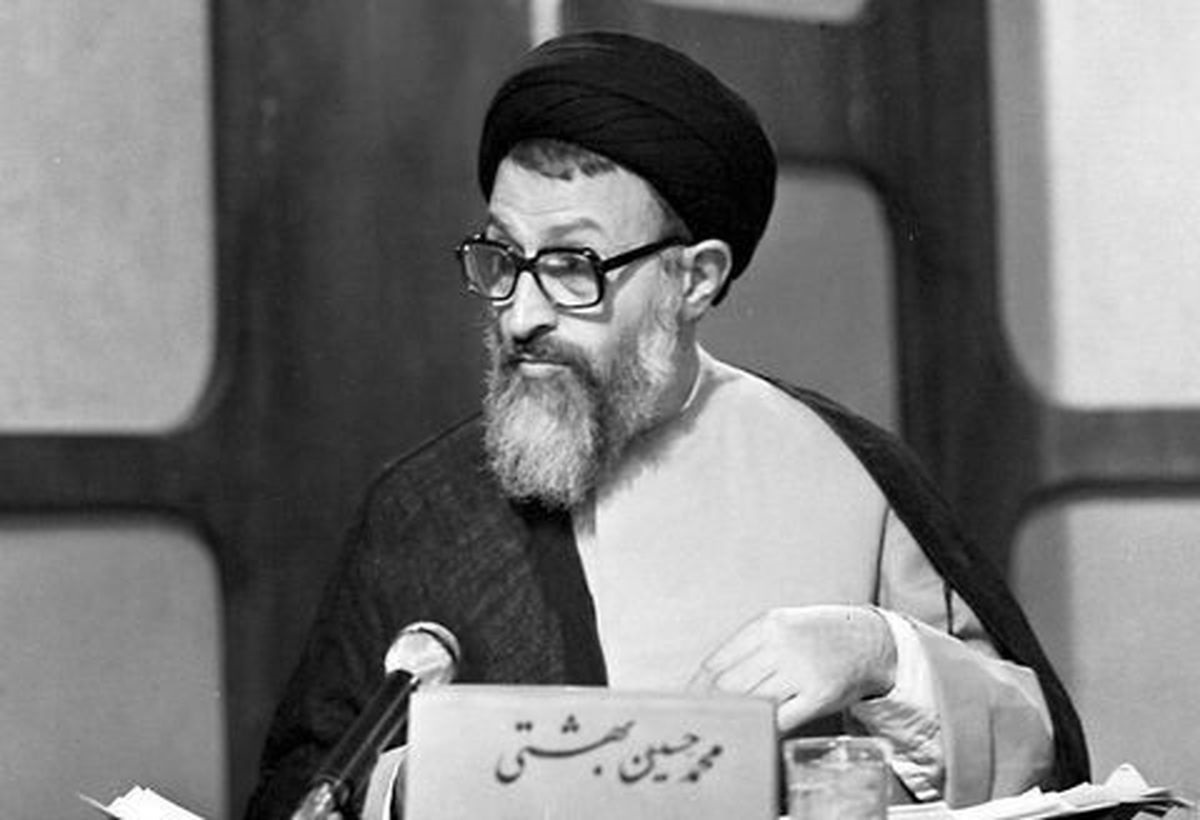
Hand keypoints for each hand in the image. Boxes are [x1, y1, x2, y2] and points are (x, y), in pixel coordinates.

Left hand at [686, 605, 897, 732]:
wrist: (867, 640)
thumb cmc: (815, 636)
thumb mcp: (779, 626)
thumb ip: (747, 650)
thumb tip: (707, 681)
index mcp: (765, 626)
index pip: (716, 663)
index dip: (697, 689)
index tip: (687, 705)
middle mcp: (781, 646)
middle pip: (730, 686)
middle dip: (714, 707)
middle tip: (704, 723)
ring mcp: (801, 671)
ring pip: (753, 703)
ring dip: (739, 719)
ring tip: (728, 729)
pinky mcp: (819, 695)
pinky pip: (781, 718)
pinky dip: (765, 728)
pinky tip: (758, 731)